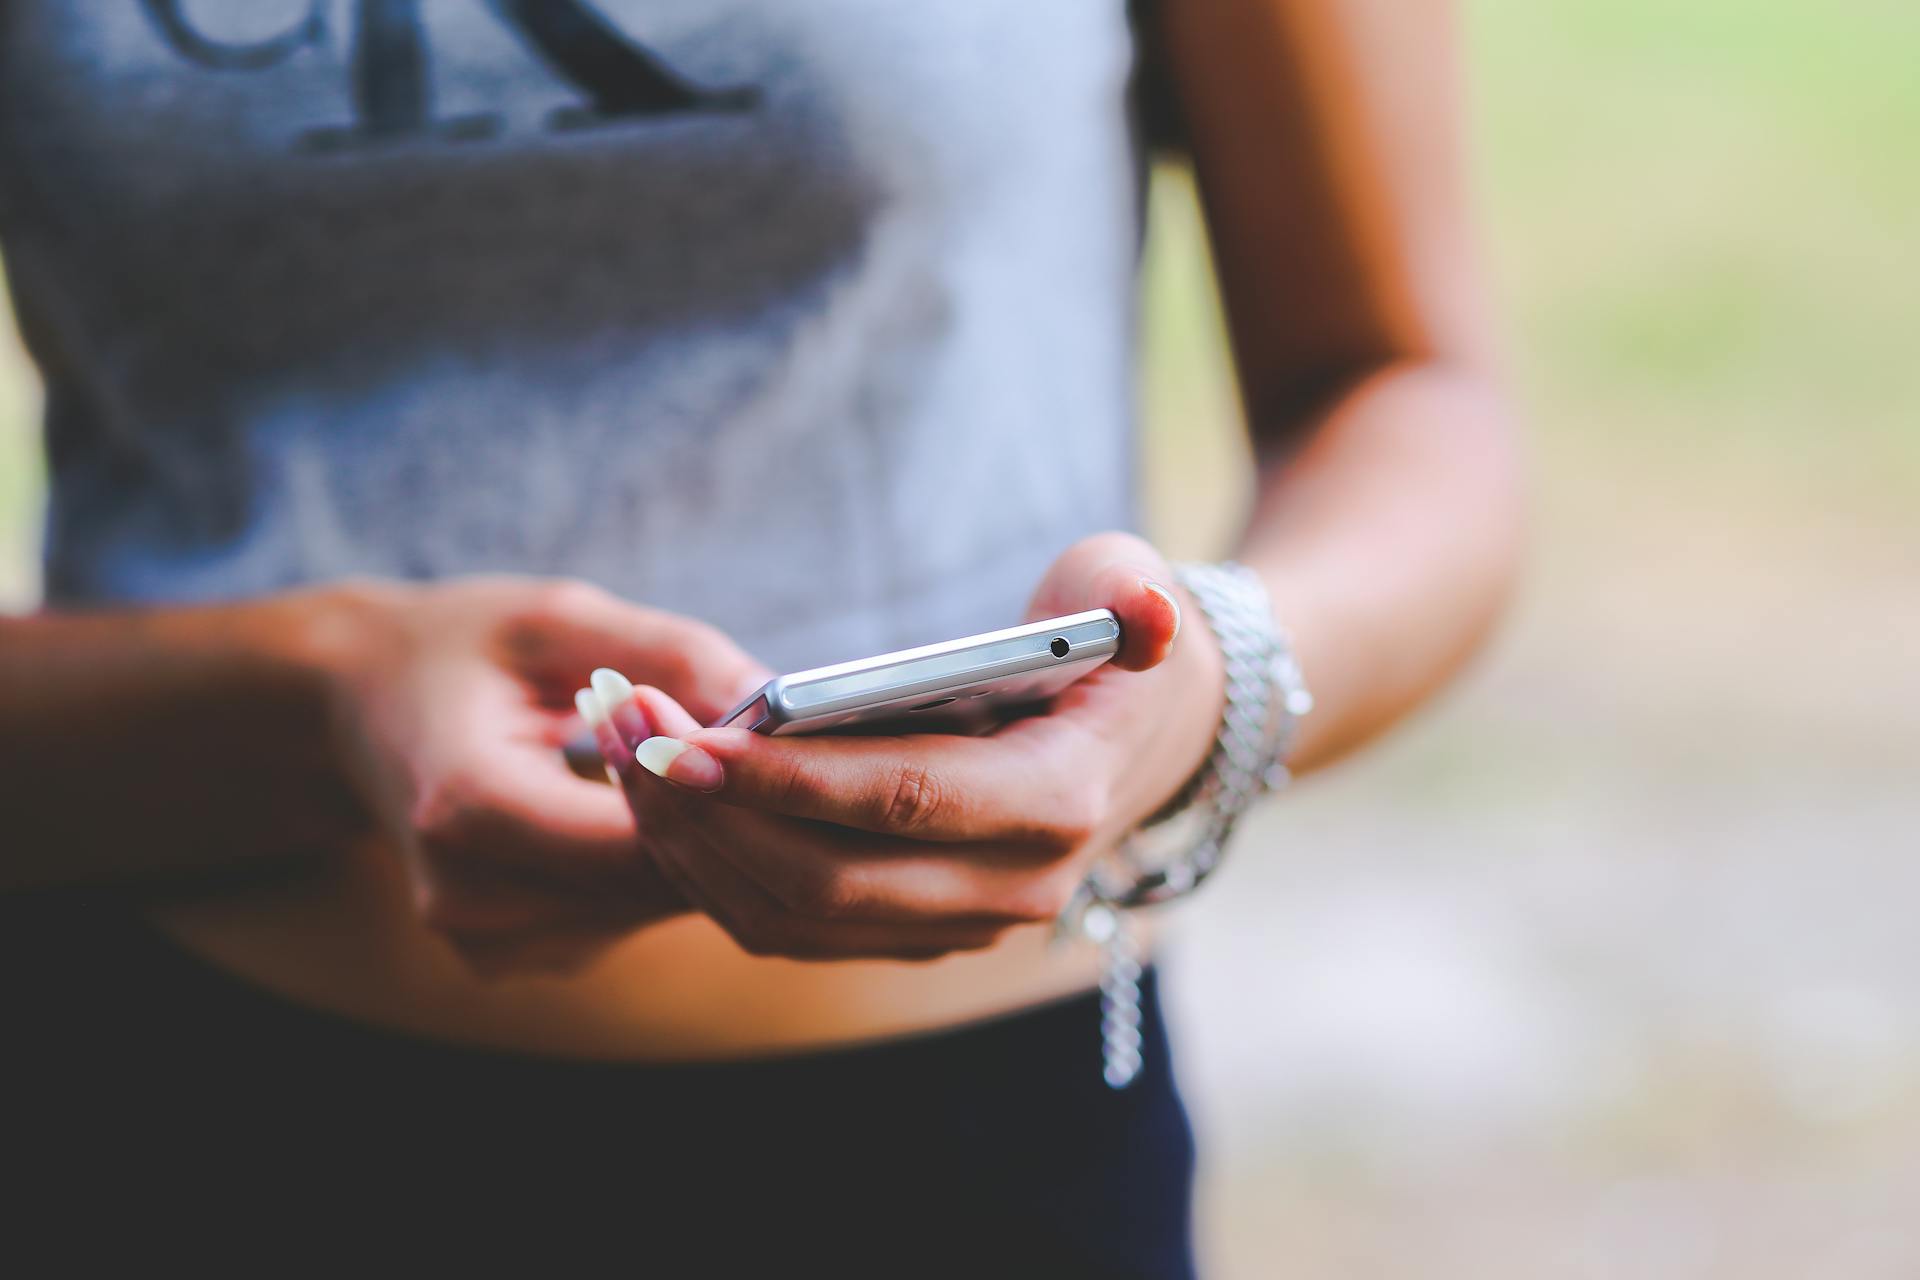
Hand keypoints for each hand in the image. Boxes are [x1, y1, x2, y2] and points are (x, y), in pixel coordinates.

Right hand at [323, 576, 768, 975]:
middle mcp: (468, 895)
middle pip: (653, 883)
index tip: (781, 747)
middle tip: (783, 759)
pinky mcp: (505, 958)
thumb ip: (673, 657)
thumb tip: (784, 703)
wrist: (351, 706)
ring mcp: (483, 941)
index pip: (641, 839)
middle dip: (728, 823)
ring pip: (650, 908)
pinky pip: (623, 917)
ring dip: (700, 846)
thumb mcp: (560, 617)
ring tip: (716, 770)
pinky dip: (655, 864)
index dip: (723, 798)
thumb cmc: (462, 647)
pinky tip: (657, 808)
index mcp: (469, 807)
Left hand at [591, 533, 1224, 962]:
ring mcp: (958, 926)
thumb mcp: (1130, 587)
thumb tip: (1143, 611)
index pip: (903, 803)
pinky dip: (712, 871)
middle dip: (710, 813)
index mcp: (1057, 804)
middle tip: (624, 733)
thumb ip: (1132, 594)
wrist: (1139, 737)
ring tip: (619, 755)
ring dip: (691, 846)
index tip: (683, 739)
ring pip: (793, 919)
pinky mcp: (908, 935)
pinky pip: (787, 928)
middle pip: (827, 881)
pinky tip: (658, 799)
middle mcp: (1011, 891)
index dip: (787, 780)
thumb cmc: (1107, 643)